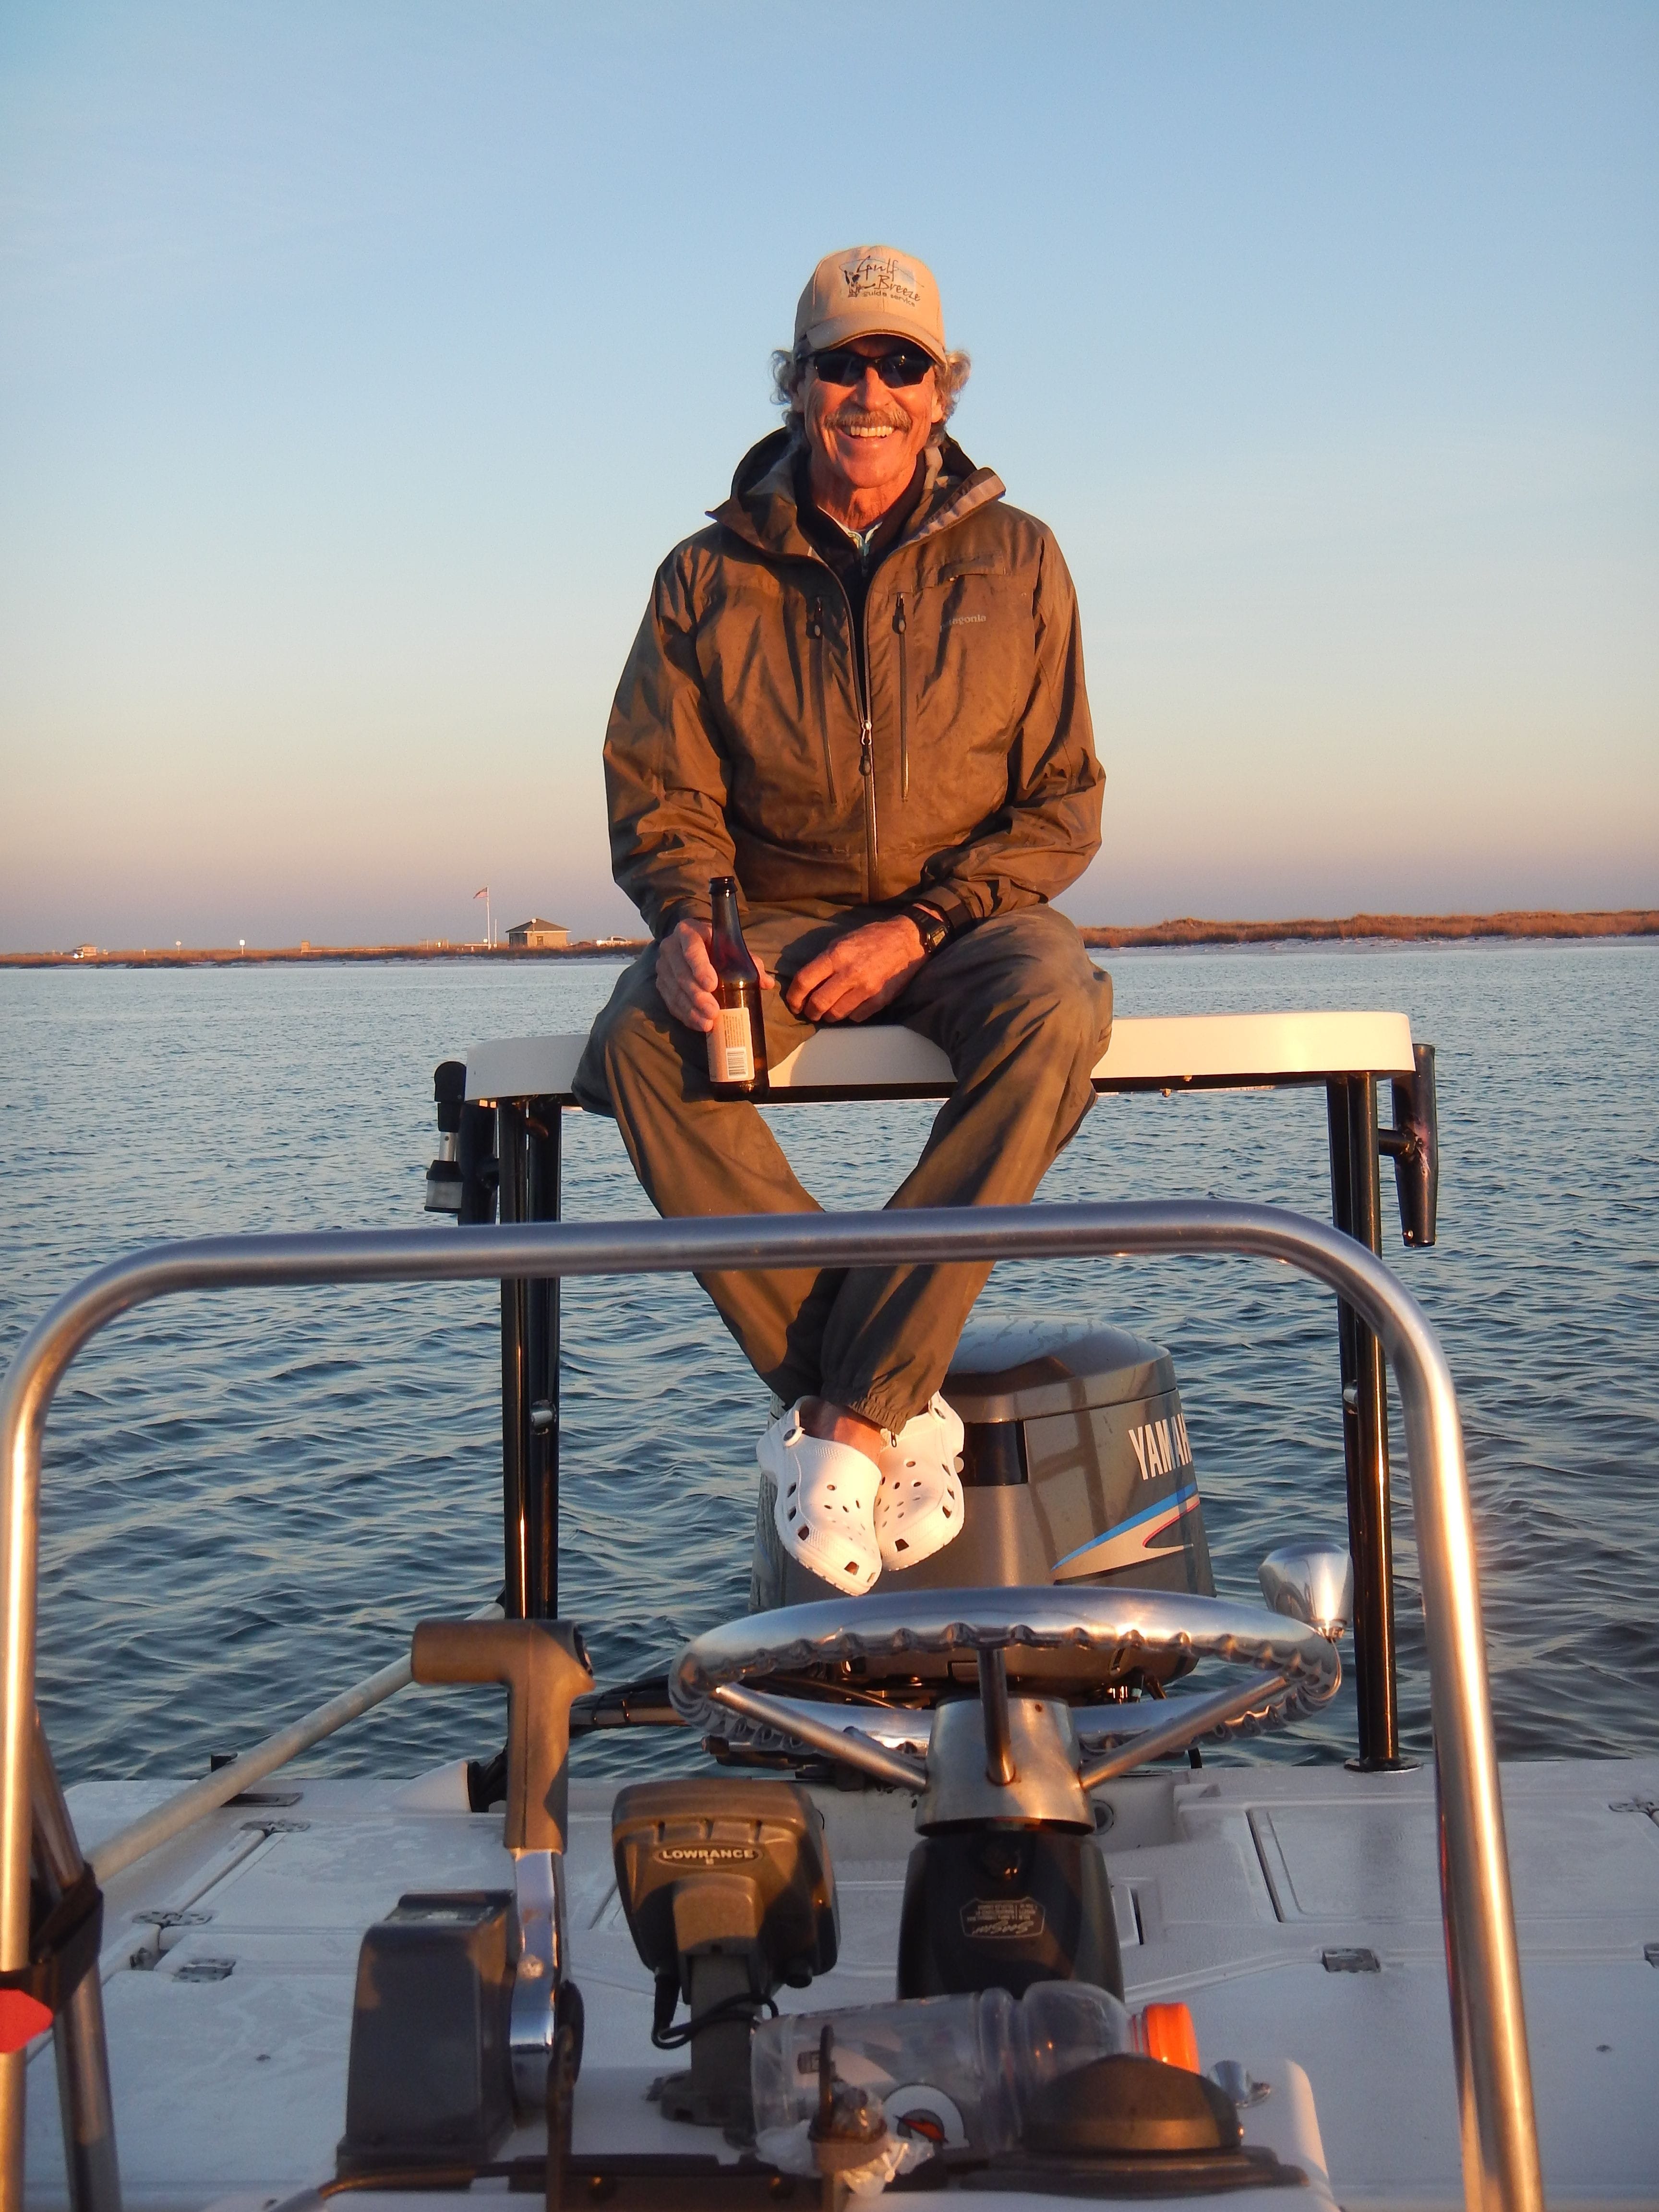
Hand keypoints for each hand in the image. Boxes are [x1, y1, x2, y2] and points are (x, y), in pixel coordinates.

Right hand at [655, 919, 773, 1032]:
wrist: (690, 943)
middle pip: (682, 974)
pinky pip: (670, 1002)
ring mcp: (663, 967)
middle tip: (714, 1011)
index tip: (712, 985)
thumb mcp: (732, 947)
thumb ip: (749, 962)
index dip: (700, 967)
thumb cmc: (716, 945)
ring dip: (691, 1010)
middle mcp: (670, 947)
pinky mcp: (661, 983)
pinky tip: (699, 1024)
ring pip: (675, 991)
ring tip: (708, 1023)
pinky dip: (685, 1015)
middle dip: (698, 996)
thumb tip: (767, 983)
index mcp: (688, 932)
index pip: (692, 949)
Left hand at [784, 915, 927, 1024]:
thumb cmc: (872, 937)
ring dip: (828, 1016)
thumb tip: (807, 982)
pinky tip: (850, 1006)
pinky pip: (855, 1017)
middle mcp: (850, 973)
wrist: (907, 940)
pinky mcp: (879, 1000)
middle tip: (810, 1011)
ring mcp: (866, 989)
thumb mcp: (842, 940)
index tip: (794, 1002)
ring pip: (835, 1014)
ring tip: (828, 1010)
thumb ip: (824, 960)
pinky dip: (849, 1014)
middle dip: (809, 1011)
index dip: (794, 996)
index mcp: (837, 955)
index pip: (805, 981)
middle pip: (818, 1003)